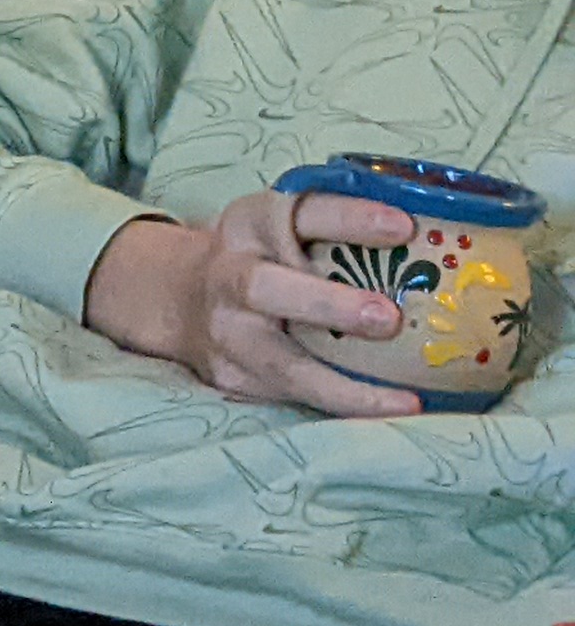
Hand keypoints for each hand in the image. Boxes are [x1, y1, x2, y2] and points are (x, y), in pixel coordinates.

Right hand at [81, 190, 417, 416]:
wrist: (180, 298)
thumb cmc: (265, 256)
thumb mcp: (285, 224)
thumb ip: (340, 228)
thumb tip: (446, 237)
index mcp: (250, 224)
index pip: (300, 213)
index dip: (350, 219)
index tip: (405, 227)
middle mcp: (230, 275)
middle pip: (264, 287)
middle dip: (327, 305)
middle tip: (389, 319)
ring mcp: (226, 332)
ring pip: (277, 362)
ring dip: (341, 384)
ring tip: (403, 401)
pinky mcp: (232, 376)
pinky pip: (290, 395)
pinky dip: (343, 406)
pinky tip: (390, 412)